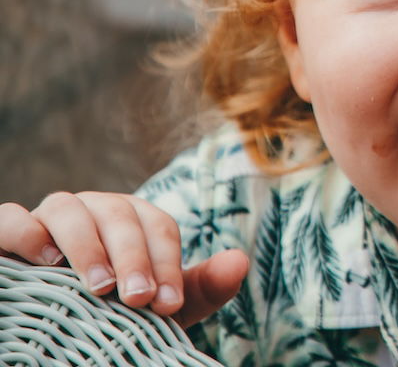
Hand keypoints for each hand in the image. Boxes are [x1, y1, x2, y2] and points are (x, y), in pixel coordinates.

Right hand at [0, 193, 247, 326]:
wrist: (59, 324)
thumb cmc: (113, 309)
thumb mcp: (156, 304)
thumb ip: (199, 287)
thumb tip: (240, 261)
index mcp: (133, 219)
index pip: (158, 226)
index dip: (168, 262)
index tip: (169, 303)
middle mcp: (93, 209)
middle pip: (119, 214)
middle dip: (134, 256)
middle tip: (139, 298)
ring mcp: (49, 217)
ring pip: (68, 208)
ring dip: (87, 246)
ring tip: (100, 286)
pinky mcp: (11, 232)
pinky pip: (11, 218)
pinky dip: (26, 232)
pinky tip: (45, 260)